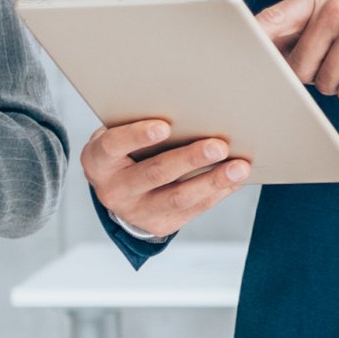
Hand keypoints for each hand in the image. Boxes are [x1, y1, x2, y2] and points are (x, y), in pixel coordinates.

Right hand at [81, 116, 247, 239]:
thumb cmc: (124, 151)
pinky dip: (217, 193)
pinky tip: (235, 180)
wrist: (117, 192)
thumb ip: (140, 127)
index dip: (137, 136)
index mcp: (99, 161)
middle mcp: (114, 190)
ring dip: (213, 181)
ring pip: (179, 198)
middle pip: (155, 173)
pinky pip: (194, 209)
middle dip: (190, 159)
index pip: (114, 146)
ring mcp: (137, 211)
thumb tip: (191, 112)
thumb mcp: (119, 138)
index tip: (163, 127)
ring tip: (239, 167)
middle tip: (219, 146)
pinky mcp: (160, 225)